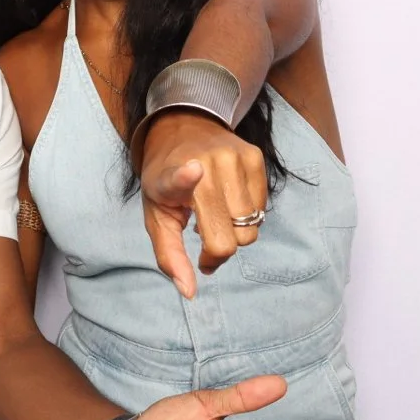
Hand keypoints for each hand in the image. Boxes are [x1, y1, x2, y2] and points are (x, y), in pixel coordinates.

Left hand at [139, 110, 267, 298]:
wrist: (183, 127)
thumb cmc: (166, 180)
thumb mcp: (157, 217)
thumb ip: (170, 256)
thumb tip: (190, 292)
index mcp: (171, 176)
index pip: (180, 177)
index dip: (186, 177)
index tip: (194, 170)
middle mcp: (207, 164)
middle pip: (230, 236)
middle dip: (217, 249)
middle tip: (202, 237)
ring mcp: (235, 158)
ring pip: (251, 227)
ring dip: (234, 233)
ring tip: (215, 216)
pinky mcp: (256, 157)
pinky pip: (263, 211)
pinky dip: (247, 216)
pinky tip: (228, 201)